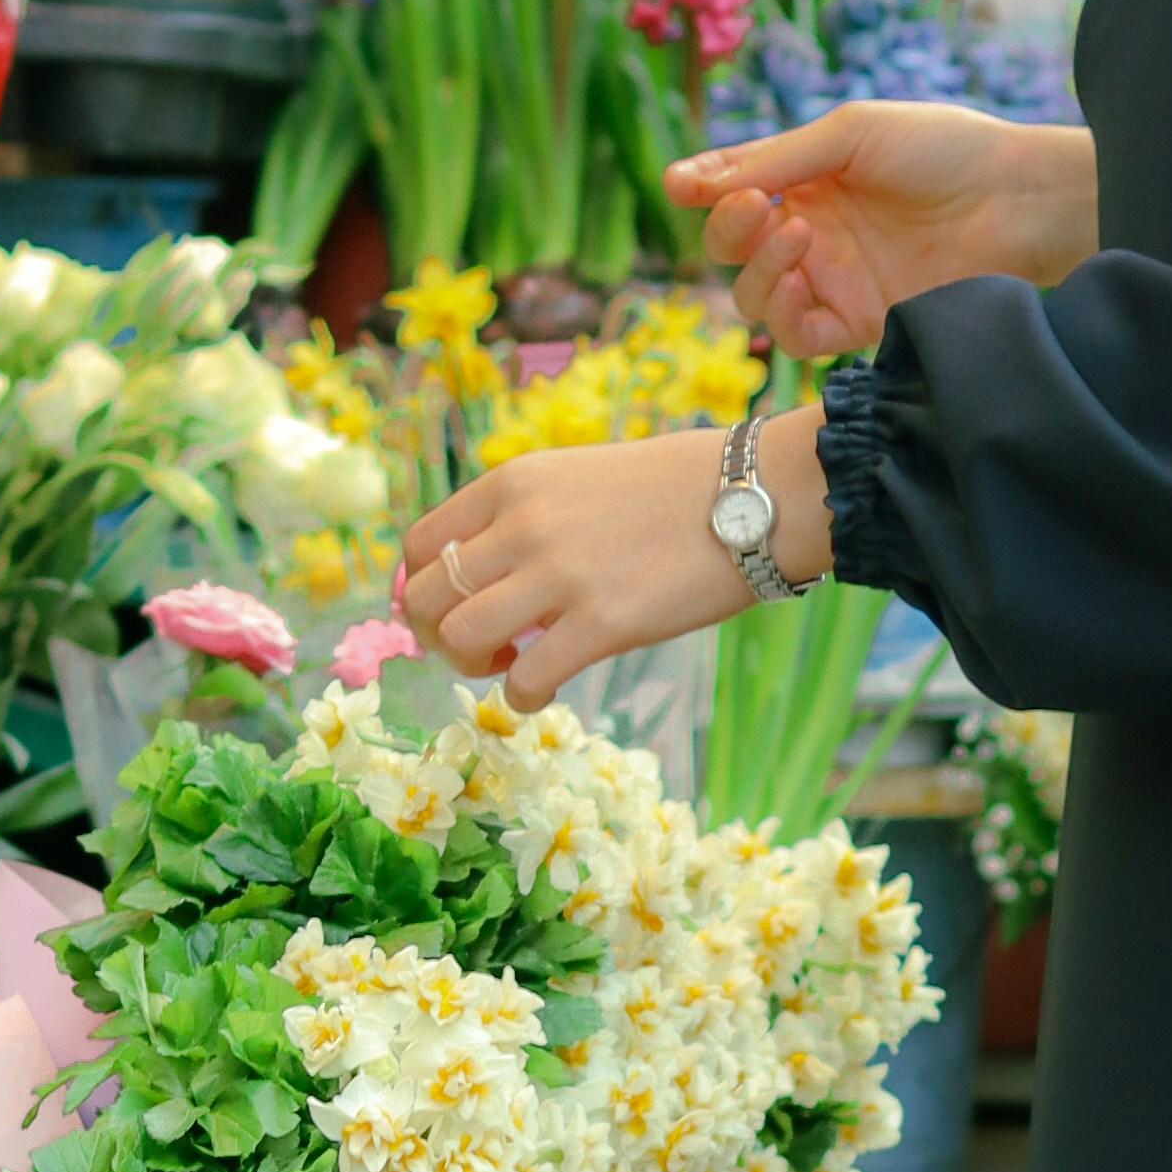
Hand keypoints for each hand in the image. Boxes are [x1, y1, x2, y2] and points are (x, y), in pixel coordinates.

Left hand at [398, 410, 833, 710]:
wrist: (752, 495)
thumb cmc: (674, 487)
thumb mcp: (577, 474)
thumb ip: (524, 513)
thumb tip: (481, 567)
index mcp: (512, 482)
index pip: (419, 546)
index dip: (421, 591)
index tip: (452, 610)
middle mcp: (523, 524)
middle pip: (425, 597)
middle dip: (438, 636)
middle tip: (479, 646)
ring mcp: (560, 574)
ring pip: (461, 638)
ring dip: (474, 665)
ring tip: (510, 664)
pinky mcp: (602, 624)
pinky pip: (525, 680)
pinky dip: (521, 696)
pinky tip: (543, 689)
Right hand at [667, 99, 1091, 358]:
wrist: (1013, 198)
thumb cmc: (941, 149)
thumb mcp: (848, 135)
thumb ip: (771, 161)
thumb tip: (685, 183)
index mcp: (808, 178)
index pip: (734, 190)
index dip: (702, 189)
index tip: (680, 185)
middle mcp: (814, 231)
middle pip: (733, 248)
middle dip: (728, 228)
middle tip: (756, 205)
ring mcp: (835, 279)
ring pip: (755, 295)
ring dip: (757, 267)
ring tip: (797, 235)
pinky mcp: (860, 321)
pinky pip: (795, 335)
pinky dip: (782, 313)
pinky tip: (799, 280)